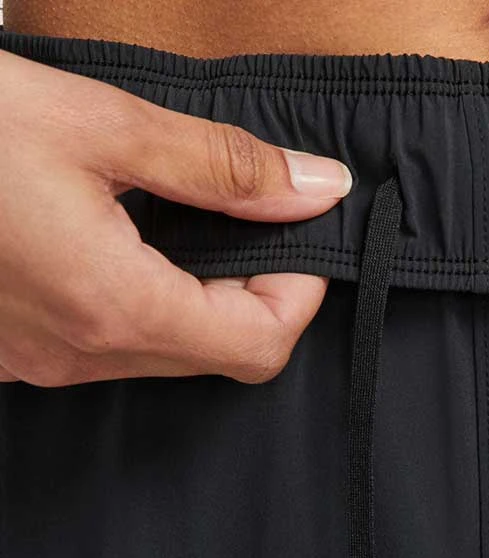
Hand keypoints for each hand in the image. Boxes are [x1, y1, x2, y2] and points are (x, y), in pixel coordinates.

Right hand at [0, 48, 353, 386]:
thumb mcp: (96, 124)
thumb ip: (220, 167)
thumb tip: (316, 188)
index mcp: (113, 307)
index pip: (260, 345)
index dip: (299, 292)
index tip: (296, 230)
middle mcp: (80, 355)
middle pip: (221, 356)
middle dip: (258, 293)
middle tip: (250, 219)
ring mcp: (40, 361)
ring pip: (167, 353)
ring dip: (201, 297)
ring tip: (188, 219)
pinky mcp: (12, 350)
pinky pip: (109, 345)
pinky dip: (144, 301)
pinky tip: (125, 240)